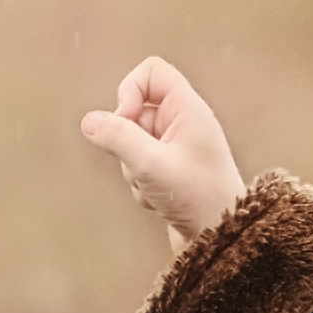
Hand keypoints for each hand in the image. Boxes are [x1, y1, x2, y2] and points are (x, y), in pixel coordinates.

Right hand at [81, 56, 248, 245]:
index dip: (130, 89)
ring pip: (134, 143)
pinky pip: (140, 167)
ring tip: (155, 188)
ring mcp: (177, 149)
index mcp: (188, 110)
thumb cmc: (199, 198)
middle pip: (136, 111)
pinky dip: (142, 185)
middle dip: (128, 140)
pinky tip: (159, 202)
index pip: (151, 72)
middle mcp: (184, 124)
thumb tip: (89, 121)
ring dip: (134, 169)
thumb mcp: (151, 165)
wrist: (222, 241)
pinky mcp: (171, 173)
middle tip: (141, 163)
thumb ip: (118, 138)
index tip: (125, 119)